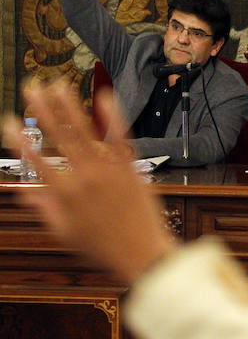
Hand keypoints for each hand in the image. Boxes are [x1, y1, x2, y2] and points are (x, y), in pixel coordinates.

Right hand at [3, 80, 171, 283]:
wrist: (142, 254)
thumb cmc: (102, 247)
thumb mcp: (65, 233)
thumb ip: (43, 208)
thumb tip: (22, 191)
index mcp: (64, 195)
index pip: (35, 161)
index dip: (20, 140)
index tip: (8, 121)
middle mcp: (84, 178)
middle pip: (59, 137)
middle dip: (43, 109)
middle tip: (31, 87)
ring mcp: (109, 171)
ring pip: (86, 132)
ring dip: (70, 106)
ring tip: (59, 84)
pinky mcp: (131, 167)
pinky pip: (120, 137)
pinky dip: (112, 116)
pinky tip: (104, 95)